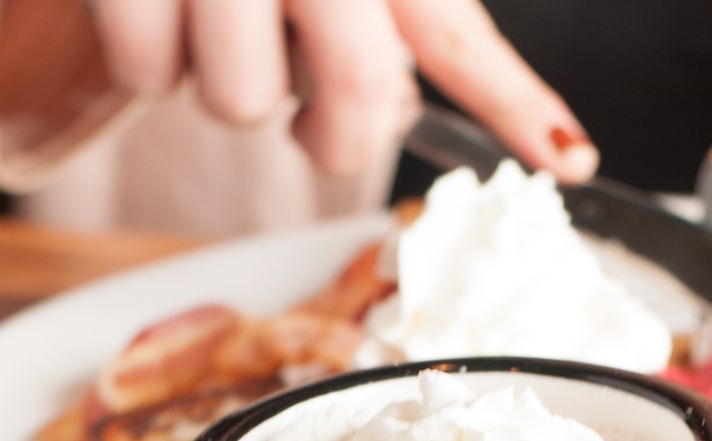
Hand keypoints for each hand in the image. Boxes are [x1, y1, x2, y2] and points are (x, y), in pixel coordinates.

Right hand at [91, 0, 596, 180]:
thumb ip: (414, 34)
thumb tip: (509, 137)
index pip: (453, 29)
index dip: (513, 99)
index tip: (567, 155)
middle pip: (358, 90)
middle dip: (336, 135)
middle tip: (314, 123)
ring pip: (245, 98)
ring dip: (227, 90)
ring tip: (214, 26)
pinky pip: (147, 68)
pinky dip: (144, 61)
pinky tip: (155, 10)